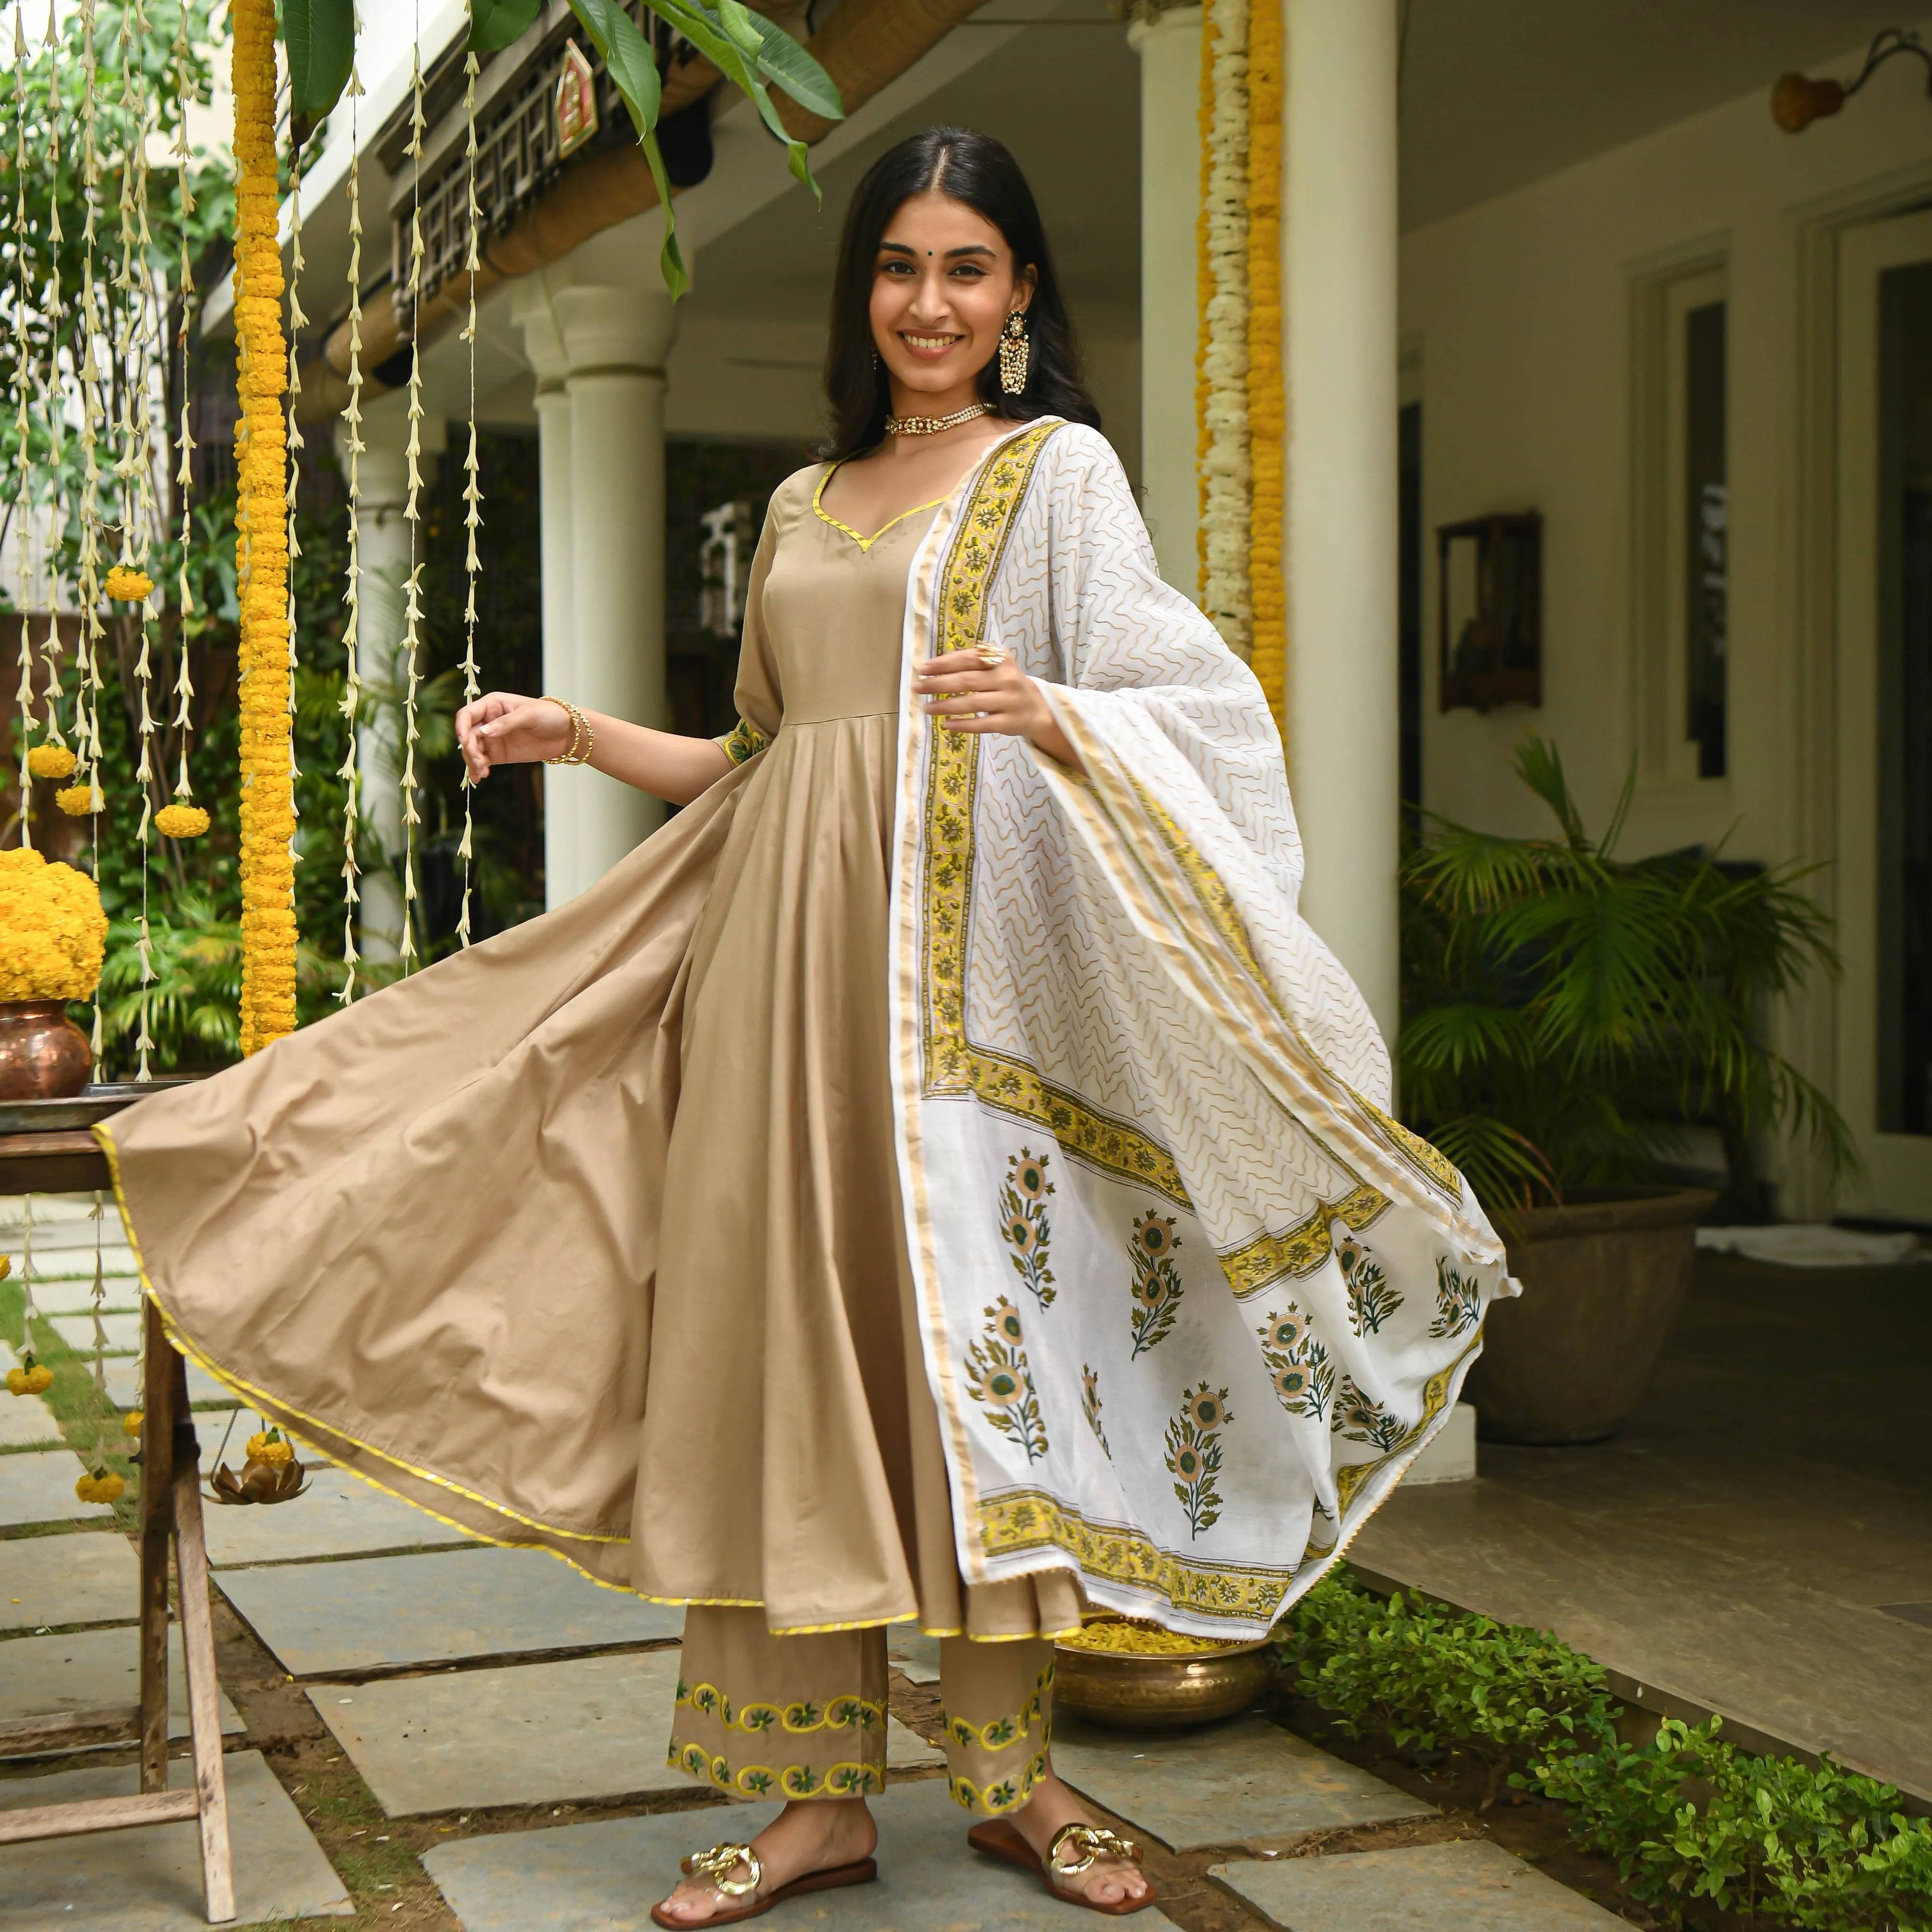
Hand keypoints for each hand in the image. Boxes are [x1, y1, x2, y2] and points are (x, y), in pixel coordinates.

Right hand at [456, 692, 571, 782]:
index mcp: (492, 705)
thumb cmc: (549, 715)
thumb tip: (484, 732)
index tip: (464, 741)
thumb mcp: (528, 715)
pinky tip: (480, 777)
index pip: (467, 715)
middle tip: (479, 762)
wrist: (566, 733)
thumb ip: (506, 723)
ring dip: (472, 762)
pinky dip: (478, 769)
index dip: (461, 727)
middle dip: (469, 749)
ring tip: (482, 772)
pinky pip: (482, 761)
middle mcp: (488, 721)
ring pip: (472, 750)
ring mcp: (492, 738)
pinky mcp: (499, 754)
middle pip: (467, 736)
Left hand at [913, 648, 1081, 769]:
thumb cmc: (1007, 684)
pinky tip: (946, 724)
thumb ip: (971, 664)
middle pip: (966, 680)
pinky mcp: (1009, 722)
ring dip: (946, 706)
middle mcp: (1007, 677)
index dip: (943, 663)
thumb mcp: (995, 667)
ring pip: (972, 703)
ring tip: (926, 708)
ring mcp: (1009, 700)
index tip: (922, 668)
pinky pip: (982, 724)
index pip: (968, 658)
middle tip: (917, 688)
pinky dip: (962, 724)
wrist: (1038, 708)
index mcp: (1001, 658)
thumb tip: (932, 669)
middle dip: (938, 684)